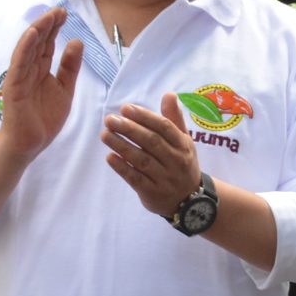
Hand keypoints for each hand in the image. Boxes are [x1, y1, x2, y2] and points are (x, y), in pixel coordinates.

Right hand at [0, 7, 81, 158]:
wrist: (29, 143)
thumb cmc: (44, 119)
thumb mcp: (65, 90)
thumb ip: (70, 67)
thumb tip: (77, 42)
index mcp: (41, 71)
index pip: (48, 45)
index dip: (55, 28)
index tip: (65, 13)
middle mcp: (30, 70)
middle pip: (39, 43)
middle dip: (49, 25)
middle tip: (60, 9)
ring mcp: (20, 77)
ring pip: (29, 49)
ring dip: (38, 31)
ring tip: (48, 16)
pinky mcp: (14, 86)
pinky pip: (19, 64)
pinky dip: (25, 48)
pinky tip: (32, 34)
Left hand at [102, 97, 203, 217]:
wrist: (189, 201)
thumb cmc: (181, 164)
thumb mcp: (184, 141)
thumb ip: (174, 119)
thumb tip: (169, 94)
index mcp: (183, 145)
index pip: (163, 127)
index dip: (143, 116)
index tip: (125, 108)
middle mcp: (176, 161)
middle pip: (151, 142)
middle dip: (129, 129)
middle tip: (110, 120)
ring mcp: (165, 178)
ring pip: (141, 160)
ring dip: (121, 146)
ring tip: (105, 135)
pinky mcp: (153, 193)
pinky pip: (136, 179)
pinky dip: (122, 168)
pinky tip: (110, 157)